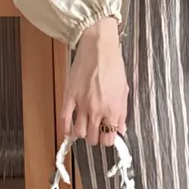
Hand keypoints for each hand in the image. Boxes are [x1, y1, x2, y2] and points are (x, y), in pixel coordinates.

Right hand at [62, 18, 128, 147]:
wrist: (98, 47)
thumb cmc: (113, 65)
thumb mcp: (124, 90)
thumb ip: (122, 113)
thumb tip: (121, 129)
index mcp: (113, 109)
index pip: (109, 138)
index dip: (107, 140)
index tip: (106, 137)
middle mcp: (97, 109)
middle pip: (93, 138)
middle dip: (94, 138)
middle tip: (95, 132)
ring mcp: (82, 104)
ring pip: (79, 132)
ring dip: (81, 134)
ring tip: (83, 128)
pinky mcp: (69, 96)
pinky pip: (64, 119)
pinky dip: (66, 128)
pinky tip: (69, 129)